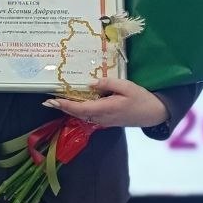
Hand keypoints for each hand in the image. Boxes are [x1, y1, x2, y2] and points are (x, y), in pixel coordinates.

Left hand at [44, 77, 167, 128]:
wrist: (154, 114)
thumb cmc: (141, 98)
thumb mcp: (126, 86)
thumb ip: (108, 83)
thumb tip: (90, 83)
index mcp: (106, 108)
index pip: (81, 108)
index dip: (65, 105)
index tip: (53, 101)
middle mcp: (102, 117)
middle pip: (78, 113)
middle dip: (63, 107)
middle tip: (48, 101)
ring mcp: (104, 120)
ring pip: (82, 115)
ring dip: (69, 109)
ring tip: (56, 101)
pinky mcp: (107, 120)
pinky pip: (88, 115)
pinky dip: (78, 110)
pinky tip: (73, 103)